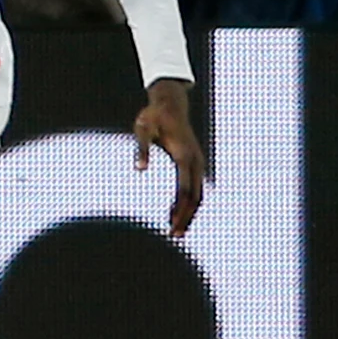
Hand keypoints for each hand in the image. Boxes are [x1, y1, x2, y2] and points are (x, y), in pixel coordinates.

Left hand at [133, 78, 205, 236]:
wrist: (170, 103)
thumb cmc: (153, 116)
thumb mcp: (142, 130)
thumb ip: (141, 149)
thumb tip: (139, 169)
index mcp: (184, 156)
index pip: (185, 190)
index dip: (180, 209)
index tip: (171, 225)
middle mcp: (195, 161)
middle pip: (195, 197)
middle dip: (186, 217)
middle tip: (174, 235)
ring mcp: (197, 162)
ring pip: (198, 194)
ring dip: (188, 212)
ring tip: (175, 230)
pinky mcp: (194, 163)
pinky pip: (194, 187)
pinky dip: (187, 202)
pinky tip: (174, 212)